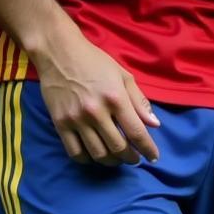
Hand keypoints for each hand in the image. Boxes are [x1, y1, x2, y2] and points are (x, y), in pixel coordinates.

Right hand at [34, 23, 159, 165]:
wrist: (59, 52)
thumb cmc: (94, 60)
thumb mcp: (121, 74)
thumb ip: (139, 100)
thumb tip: (154, 124)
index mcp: (115, 97)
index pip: (136, 132)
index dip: (148, 149)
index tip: (153, 157)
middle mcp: (96, 111)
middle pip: (118, 147)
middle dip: (131, 157)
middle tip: (134, 157)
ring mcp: (77, 119)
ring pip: (98, 154)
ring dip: (112, 161)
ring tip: (117, 157)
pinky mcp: (60, 124)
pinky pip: (76, 153)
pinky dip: (88, 159)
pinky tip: (95, 154)